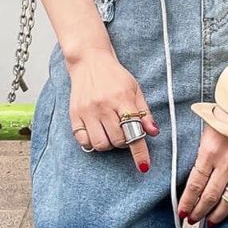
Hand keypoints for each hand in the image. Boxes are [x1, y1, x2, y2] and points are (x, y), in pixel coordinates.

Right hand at [66, 48, 158, 171]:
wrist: (89, 61)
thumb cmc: (115, 76)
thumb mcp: (135, 89)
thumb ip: (144, 112)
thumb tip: (153, 132)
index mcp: (122, 98)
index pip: (134, 130)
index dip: (139, 152)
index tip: (143, 166)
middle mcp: (103, 105)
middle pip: (117, 140)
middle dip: (124, 142)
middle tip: (124, 132)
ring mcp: (87, 111)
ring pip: (100, 144)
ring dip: (109, 144)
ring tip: (110, 132)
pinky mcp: (74, 114)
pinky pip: (84, 140)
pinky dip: (92, 142)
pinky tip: (97, 132)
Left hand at [180, 105, 227, 224]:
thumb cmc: (225, 117)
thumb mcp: (205, 133)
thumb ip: (201, 156)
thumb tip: (194, 180)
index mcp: (208, 153)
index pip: (195, 185)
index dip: (188, 202)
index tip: (182, 213)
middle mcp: (226, 163)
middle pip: (210, 195)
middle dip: (200, 211)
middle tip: (194, 220)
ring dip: (219, 214)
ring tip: (211, 222)